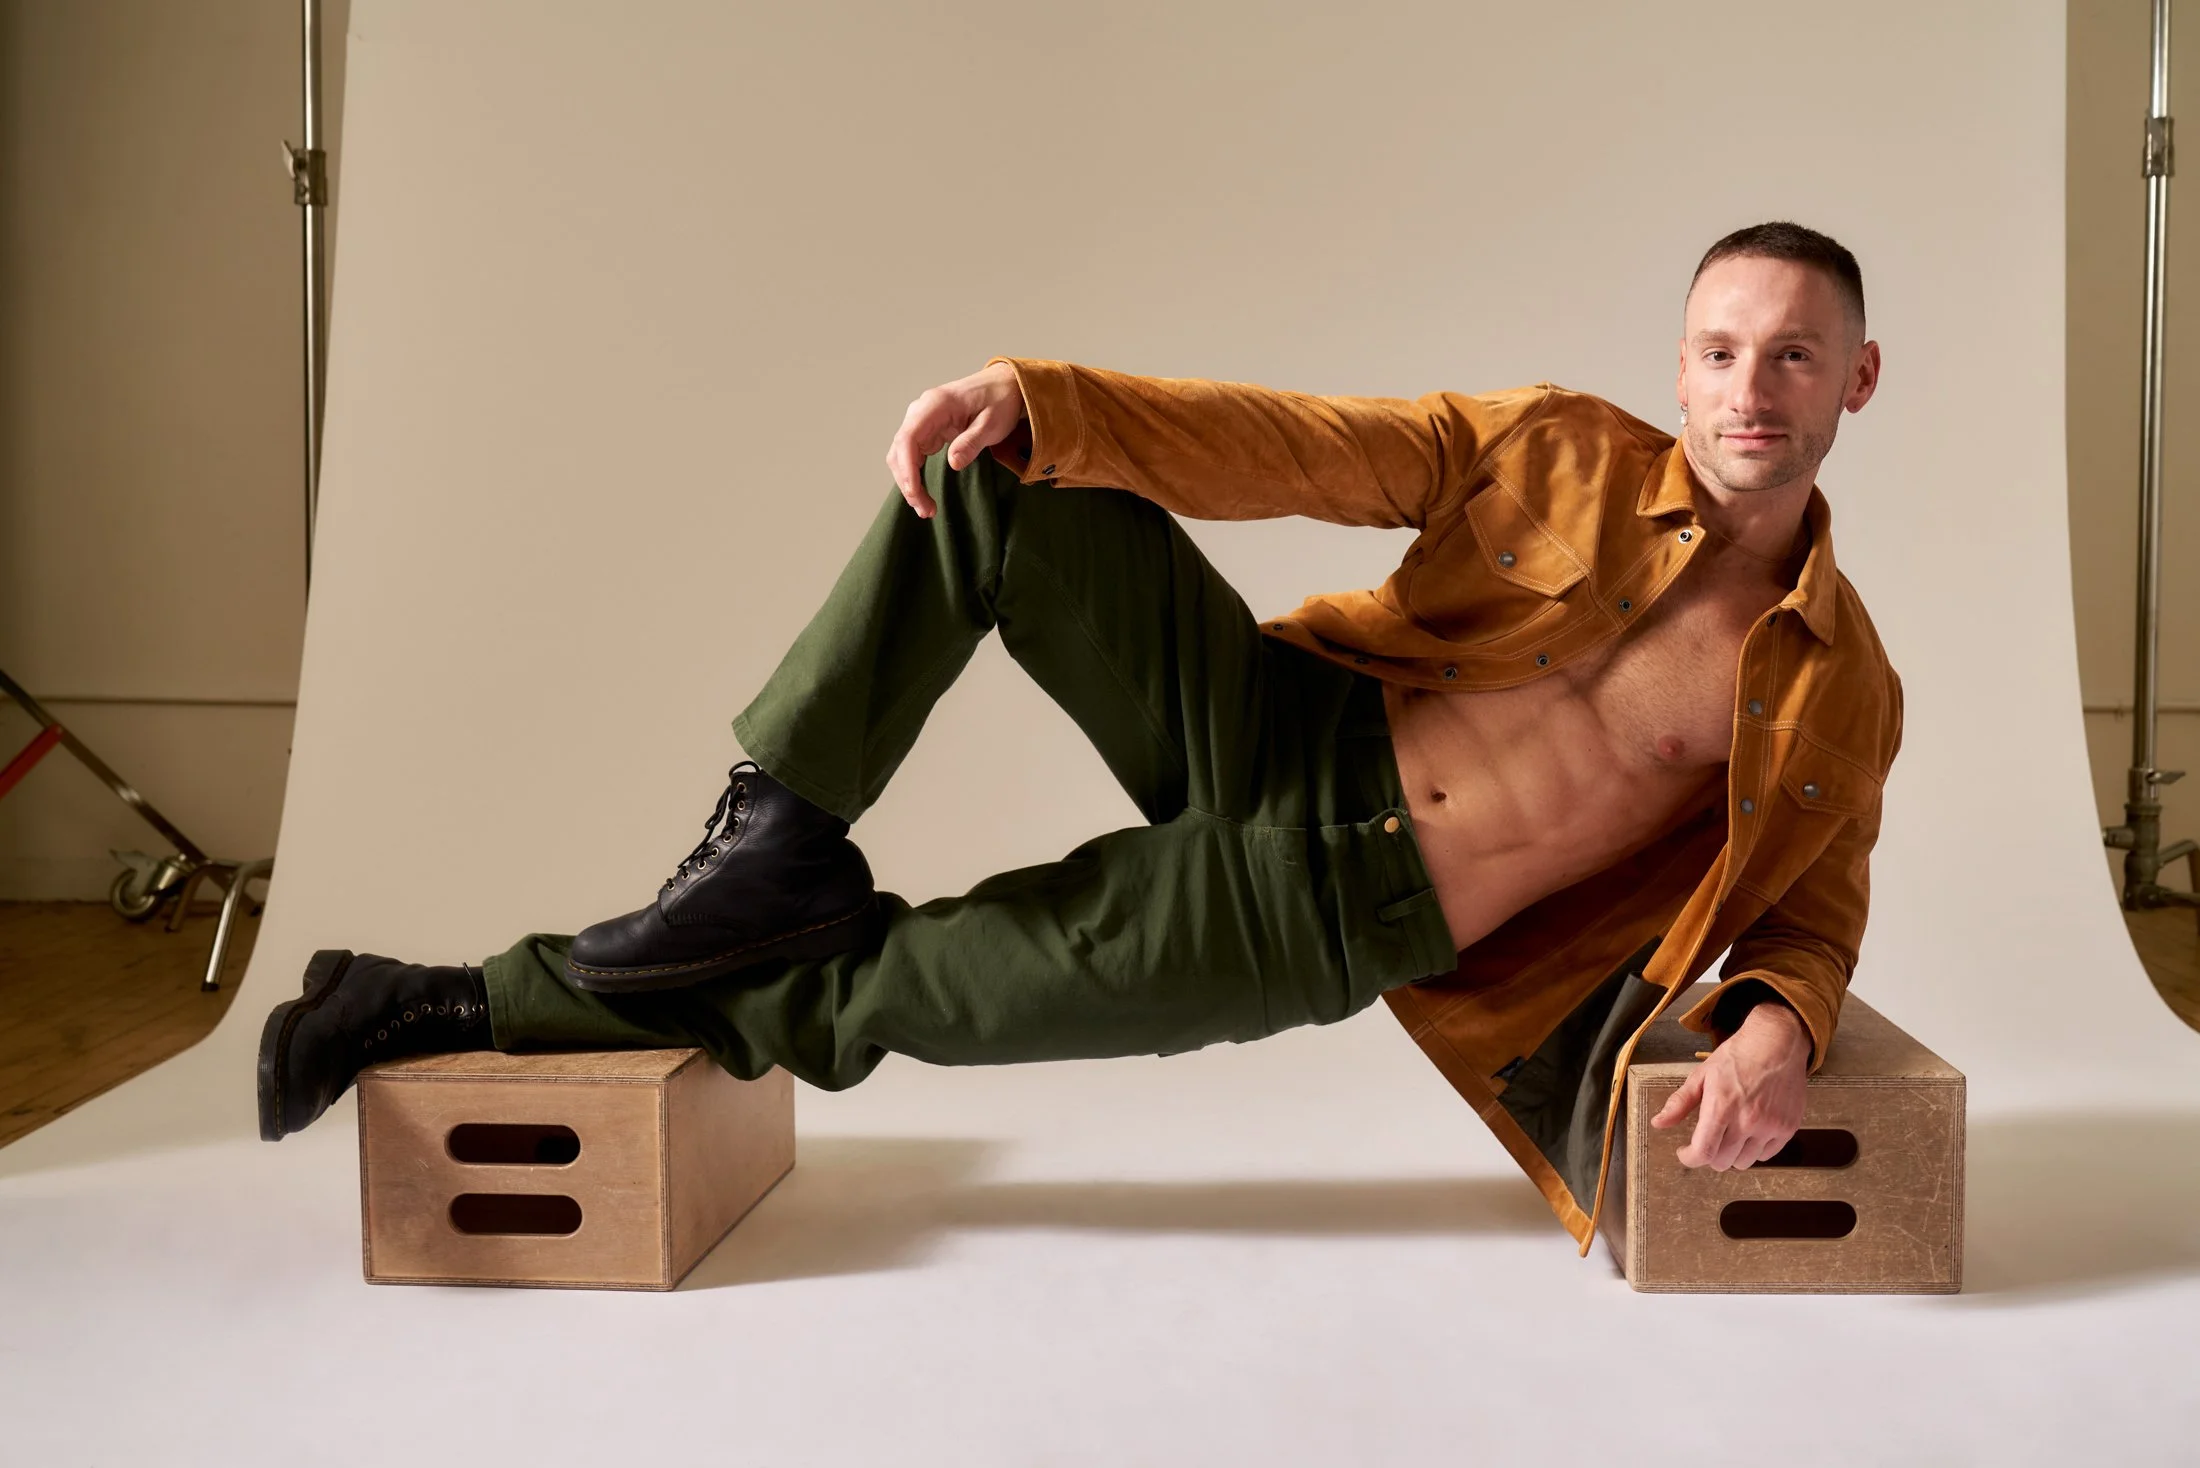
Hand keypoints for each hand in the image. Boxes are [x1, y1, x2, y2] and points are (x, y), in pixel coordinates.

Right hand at [885, 361, 1026, 518]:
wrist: (1004, 385)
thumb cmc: (1000, 400)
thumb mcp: (992, 423)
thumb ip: (972, 442)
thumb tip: (953, 464)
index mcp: (935, 404)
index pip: (908, 437)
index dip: (907, 468)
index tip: (915, 492)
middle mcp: (921, 410)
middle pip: (900, 449)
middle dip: (907, 482)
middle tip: (926, 510)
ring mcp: (922, 420)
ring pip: (902, 454)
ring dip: (909, 482)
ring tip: (925, 508)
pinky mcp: (927, 430)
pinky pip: (912, 454)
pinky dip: (914, 474)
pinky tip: (923, 493)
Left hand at [1647, 1000, 1810, 1169]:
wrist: (1777, 1043)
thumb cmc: (1738, 1056)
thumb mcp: (1702, 1074)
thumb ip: (1680, 1102)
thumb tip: (1658, 1123)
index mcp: (1721, 1106)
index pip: (1703, 1152)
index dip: (1689, 1158)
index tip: (1685, 1152)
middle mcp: (1747, 1120)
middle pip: (1722, 1162)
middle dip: (1709, 1155)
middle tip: (1708, 1139)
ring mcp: (1770, 1126)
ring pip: (1745, 1162)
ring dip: (1732, 1154)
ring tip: (1730, 1135)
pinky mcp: (1787, 1128)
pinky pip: (1767, 1155)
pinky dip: (1755, 1150)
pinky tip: (1750, 1133)